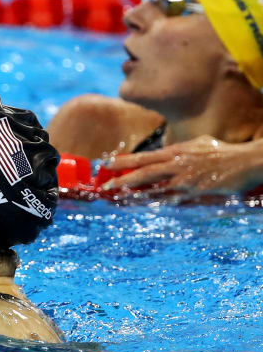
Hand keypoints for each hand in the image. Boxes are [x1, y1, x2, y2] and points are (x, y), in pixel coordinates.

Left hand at [103, 135, 262, 194]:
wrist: (247, 161)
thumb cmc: (224, 152)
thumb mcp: (199, 145)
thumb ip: (181, 151)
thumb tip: (168, 154)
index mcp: (177, 151)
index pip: (145, 157)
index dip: (125, 161)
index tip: (107, 164)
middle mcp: (178, 164)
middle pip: (144, 172)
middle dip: (123, 179)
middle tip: (106, 185)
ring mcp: (186, 179)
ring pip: (155, 188)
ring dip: (136, 194)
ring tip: (119, 198)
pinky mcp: (196, 192)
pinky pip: (173, 200)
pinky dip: (158, 203)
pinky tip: (146, 207)